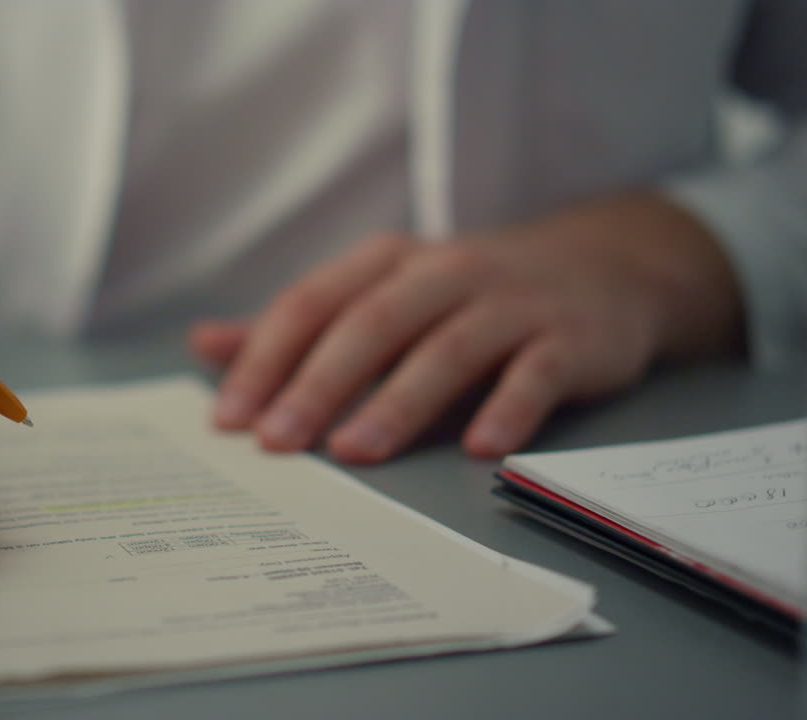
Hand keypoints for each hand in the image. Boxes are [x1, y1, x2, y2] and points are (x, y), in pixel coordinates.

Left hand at [190, 193, 744, 462]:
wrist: (603, 267)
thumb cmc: (466, 293)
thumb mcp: (379, 293)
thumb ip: (296, 325)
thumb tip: (203, 343)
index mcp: (386, 263)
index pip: (312, 304)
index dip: (266, 358)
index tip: (228, 418)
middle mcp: (444, 273)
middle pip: (371, 324)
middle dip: (317, 384)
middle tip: (275, 442)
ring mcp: (510, 303)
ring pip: (446, 350)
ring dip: (397, 402)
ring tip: (354, 453)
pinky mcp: (570, 338)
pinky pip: (535, 375)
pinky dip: (508, 409)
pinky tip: (479, 450)